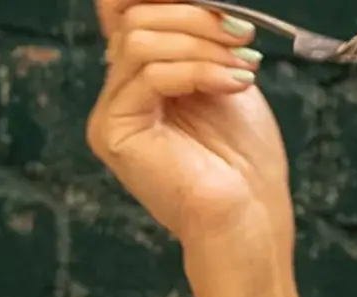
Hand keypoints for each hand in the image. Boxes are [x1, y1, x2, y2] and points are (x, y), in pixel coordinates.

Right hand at [88, 0, 292, 264]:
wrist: (246, 214)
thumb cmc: (242, 156)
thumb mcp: (222, 72)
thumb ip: (197, 36)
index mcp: (138, 79)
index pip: (124, 12)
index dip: (163, 0)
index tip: (218, 6)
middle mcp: (116, 94)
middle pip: (134, 19)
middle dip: (196, 16)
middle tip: (244, 36)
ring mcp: (110, 115)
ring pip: (140, 40)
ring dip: (202, 43)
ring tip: (244, 65)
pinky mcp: (114, 132)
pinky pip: (150, 73)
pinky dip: (198, 69)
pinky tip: (233, 83)